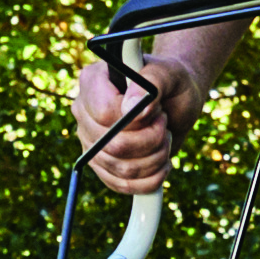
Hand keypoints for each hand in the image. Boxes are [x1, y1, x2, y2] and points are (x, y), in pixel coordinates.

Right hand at [73, 45, 208, 194]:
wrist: (175, 100)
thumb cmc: (172, 82)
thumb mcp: (170, 73)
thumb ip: (153, 81)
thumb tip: (132, 107)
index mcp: (93, 81)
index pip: (104, 112)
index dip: (136, 120)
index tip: (158, 112)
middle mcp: (84, 112)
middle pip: (111, 145)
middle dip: (150, 141)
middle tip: (165, 126)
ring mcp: (89, 140)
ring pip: (119, 168)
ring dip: (154, 160)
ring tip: (166, 141)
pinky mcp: (99, 164)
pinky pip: (120, 185)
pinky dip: (149, 181)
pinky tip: (162, 165)